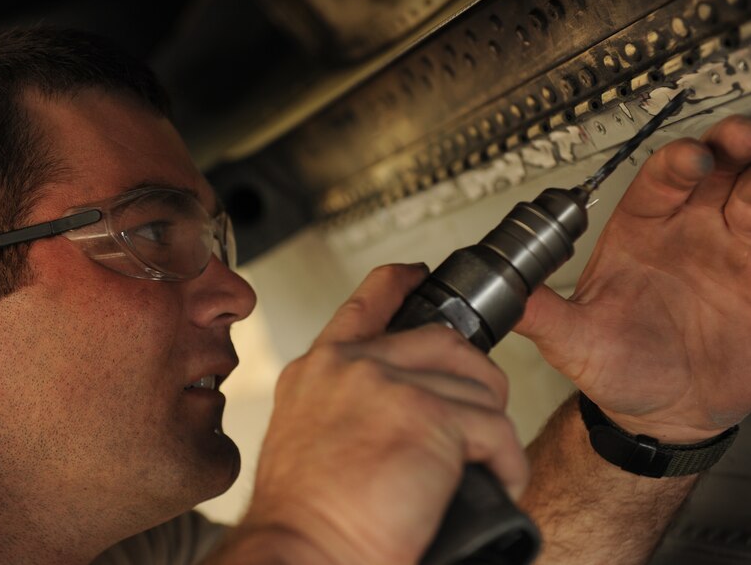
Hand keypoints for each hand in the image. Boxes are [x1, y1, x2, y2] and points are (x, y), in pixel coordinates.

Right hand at [240, 264, 526, 564]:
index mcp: (320, 369)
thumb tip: (396, 401)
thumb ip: (345, 401)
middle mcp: (351, 366)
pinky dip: (507, 464)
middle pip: (444, 341)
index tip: (417, 274)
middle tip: (481, 416)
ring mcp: (387, 384)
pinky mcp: (427, 417)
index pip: (365, 304)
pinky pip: (495, 431)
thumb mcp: (309, 436)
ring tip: (485, 466)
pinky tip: (498, 482)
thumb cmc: (307, 513)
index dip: (397, 283)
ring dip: (492, 432)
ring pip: (476, 390)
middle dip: (477, 377)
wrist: (303, 552)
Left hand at [516, 115, 750, 442]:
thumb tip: (501, 293)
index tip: (690, 158)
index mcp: (640, 231)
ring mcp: (733, 249)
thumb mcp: (573, 342)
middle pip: (717, 167)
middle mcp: (689, 229)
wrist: (664, 414)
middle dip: (731, 145)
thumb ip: (542, 314)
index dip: (675, 161)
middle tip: (741, 139)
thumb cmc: (617, 369)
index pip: (659, 178)